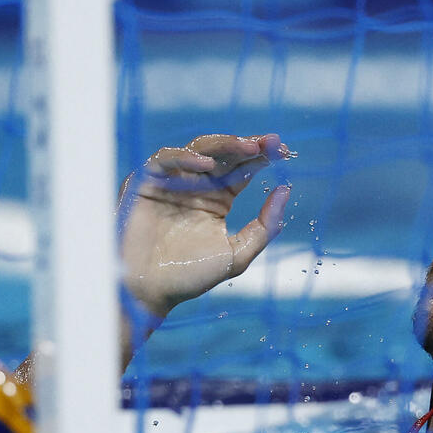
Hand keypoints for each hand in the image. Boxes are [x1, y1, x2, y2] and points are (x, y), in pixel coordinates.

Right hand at [119, 133, 291, 318]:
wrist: (148, 291)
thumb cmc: (188, 276)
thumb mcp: (237, 254)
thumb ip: (264, 228)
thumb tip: (285, 191)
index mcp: (217, 200)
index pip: (242, 170)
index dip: (262, 158)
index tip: (286, 152)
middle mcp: (196, 186)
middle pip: (225, 155)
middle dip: (248, 146)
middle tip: (271, 142)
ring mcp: (171, 181)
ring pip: (199, 150)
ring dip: (224, 145)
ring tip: (248, 147)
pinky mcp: (146, 181)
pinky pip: (165, 160)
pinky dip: (185, 158)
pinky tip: (207, 166)